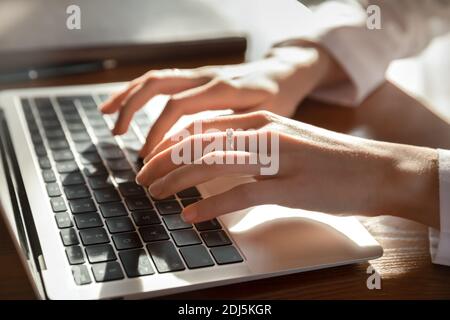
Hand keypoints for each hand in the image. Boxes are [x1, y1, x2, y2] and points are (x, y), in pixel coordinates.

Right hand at [100, 43, 339, 157]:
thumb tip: (203, 161)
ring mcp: (200, 74)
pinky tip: (125, 103)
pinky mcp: (197, 77)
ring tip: (108, 117)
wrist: (285, 72)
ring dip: (129, 96)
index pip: (177, 108)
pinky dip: (140, 91)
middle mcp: (206, 76)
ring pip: (155, 78)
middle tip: (118, 136)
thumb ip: (235, 134)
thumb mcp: (265, 120)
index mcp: (222, 88)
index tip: (148, 158)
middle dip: (133, 110)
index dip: (158, 133)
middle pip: (158, 85)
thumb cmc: (279, 99)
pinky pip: (162, 79)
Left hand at [136, 111, 439, 228]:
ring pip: (211, 163)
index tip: (152, 158)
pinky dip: (210, 203)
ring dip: (176, 179)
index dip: (170, 143)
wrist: (376, 169)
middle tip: (142, 178)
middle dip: (163, 161)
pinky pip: (240, 193)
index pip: (202, 126)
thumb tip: (215, 156)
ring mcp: (276, 158)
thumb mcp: (285, 140)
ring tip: (155, 193)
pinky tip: (191, 213)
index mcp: (262, 118)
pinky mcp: (288, 186)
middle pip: (198, 142)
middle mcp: (264, 132)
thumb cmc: (329, 159)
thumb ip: (251, 143)